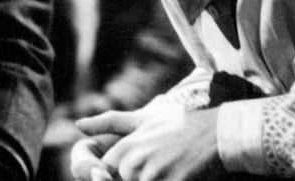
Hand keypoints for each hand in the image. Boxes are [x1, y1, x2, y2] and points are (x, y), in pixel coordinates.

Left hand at [80, 106, 222, 180]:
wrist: (217, 134)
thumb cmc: (179, 125)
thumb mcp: (143, 119)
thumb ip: (109, 122)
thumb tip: (78, 124)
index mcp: (125, 148)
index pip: (105, 173)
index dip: (114, 174)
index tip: (146, 161)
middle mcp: (134, 163)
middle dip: (138, 177)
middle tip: (161, 161)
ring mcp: (153, 177)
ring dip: (155, 177)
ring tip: (168, 166)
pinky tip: (176, 174)